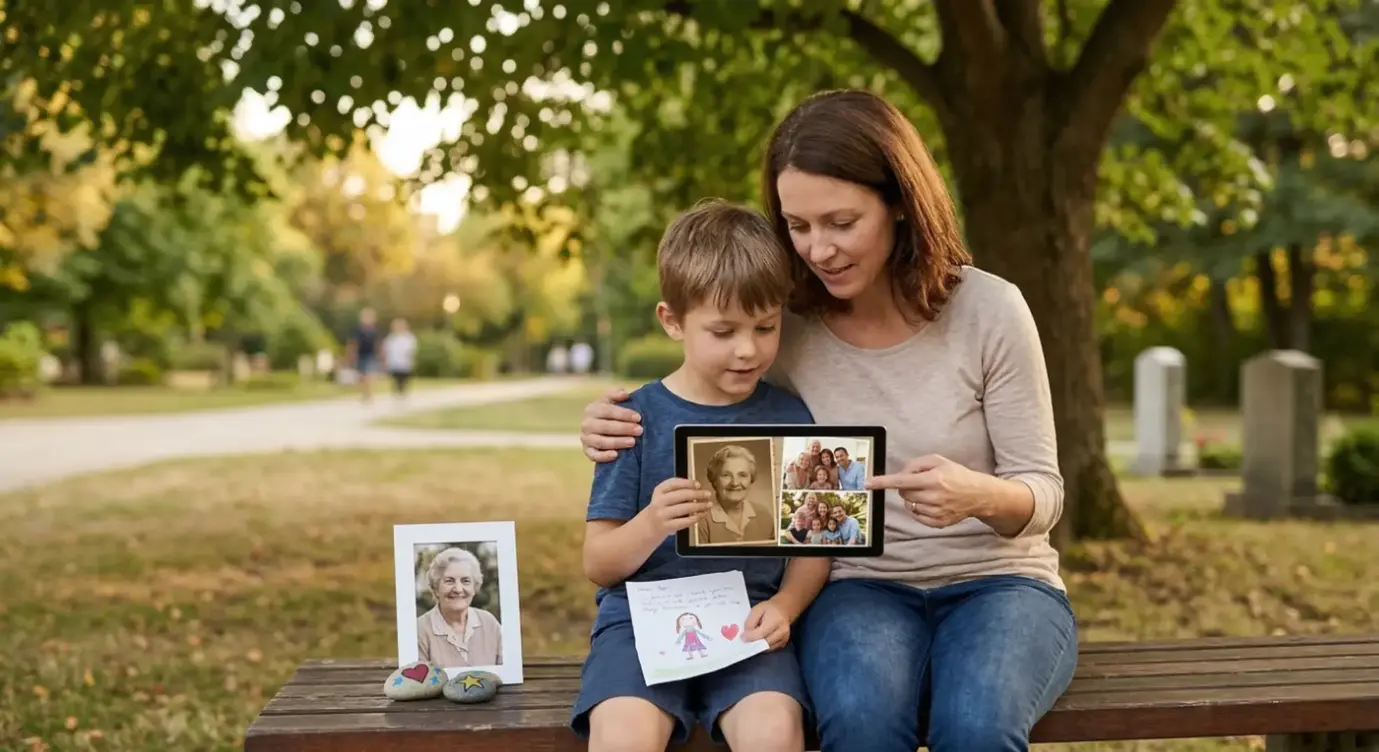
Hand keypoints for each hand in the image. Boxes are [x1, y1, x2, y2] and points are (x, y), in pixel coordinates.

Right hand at [578, 387, 640, 461]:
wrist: (601, 428)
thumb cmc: (610, 413)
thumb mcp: (611, 400)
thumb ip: (616, 394)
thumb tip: (624, 394)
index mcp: (592, 409)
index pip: (607, 411)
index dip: (623, 414)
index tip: (638, 417)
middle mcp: (586, 424)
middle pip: (605, 427)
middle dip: (623, 428)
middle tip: (640, 430)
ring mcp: (586, 438)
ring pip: (600, 442)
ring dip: (617, 442)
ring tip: (633, 442)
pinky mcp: (587, 451)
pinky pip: (594, 455)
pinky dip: (604, 456)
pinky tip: (616, 455)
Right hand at [642, 478, 712, 537]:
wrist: (646, 528)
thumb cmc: (661, 509)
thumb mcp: (663, 496)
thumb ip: (677, 491)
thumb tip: (698, 489)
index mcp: (659, 490)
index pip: (674, 483)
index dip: (688, 483)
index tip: (698, 484)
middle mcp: (659, 501)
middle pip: (682, 495)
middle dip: (698, 494)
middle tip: (708, 494)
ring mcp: (662, 514)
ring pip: (685, 508)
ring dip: (700, 506)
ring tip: (709, 505)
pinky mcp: (666, 526)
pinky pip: (684, 521)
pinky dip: (696, 518)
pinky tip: (702, 515)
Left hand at [742, 599, 790, 650]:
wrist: (783, 610)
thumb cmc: (769, 609)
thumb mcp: (757, 609)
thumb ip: (750, 622)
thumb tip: (746, 635)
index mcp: (776, 620)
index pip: (761, 633)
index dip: (750, 637)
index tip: (742, 637)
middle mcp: (782, 631)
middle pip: (765, 643)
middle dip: (754, 642)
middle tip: (747, 639)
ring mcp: (784, 638)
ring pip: (767, 648)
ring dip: (759, 645)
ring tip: (755, 637)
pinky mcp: (783, 643)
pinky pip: (770, 648)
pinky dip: (764, 646)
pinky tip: (761, 639)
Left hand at [867, 454, 987, 528]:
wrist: (978, 494)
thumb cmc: (956, 475)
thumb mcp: (938, 460)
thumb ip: (916, 463)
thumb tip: (901, 473)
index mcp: (933, 479)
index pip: (901, 481)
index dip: (882, 482)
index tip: (868, 484)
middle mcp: (934, 496)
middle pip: (903, 493)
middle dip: (906, 487)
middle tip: (920, 483)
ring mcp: (936, 511)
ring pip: (909, 505)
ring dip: (913, 498)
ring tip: (929, 493)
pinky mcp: (938, 522)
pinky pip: (917, 516)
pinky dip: (918, 509)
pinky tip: (930, 503)